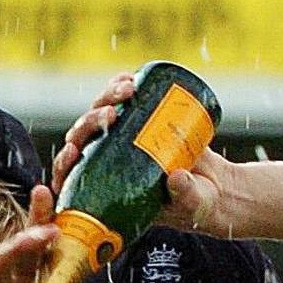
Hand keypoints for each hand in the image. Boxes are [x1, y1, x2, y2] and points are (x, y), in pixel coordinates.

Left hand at [51, 71, 231, 234]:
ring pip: (99, 119)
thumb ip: (185, 195)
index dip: (64, 164)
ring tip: (128, 89)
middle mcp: (107, 167)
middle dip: (89, 123)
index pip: (71, 180)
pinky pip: (122, 103)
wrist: (218, 186)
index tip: (75, 152)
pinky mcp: (140, 124)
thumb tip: (176, 178)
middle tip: (112, 114)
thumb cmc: (197, 205)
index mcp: (106, 193)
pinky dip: (120, 89)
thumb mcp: (192, 204)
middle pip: (82, 141)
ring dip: (105, 100)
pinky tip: (126, 78)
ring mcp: (121, 143)